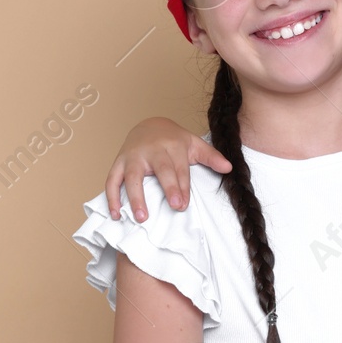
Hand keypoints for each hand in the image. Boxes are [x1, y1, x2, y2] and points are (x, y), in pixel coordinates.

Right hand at [104, 117, 232, 222]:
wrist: (148, 125)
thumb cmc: (173, 139)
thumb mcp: (194, 144)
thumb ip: (211, 156)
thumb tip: (229, 168)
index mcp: (172, 146)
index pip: (179, 168)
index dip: (182, 186)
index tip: (184, 204)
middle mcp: (152, 150)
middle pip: (160, 169)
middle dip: (168, 188)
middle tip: (175, 207)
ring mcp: (133, 156)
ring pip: (132, 176)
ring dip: (135, 197)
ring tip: (141, 217)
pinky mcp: (119, 162)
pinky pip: (112, 180)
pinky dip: (112, 197)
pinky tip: (116, 214)